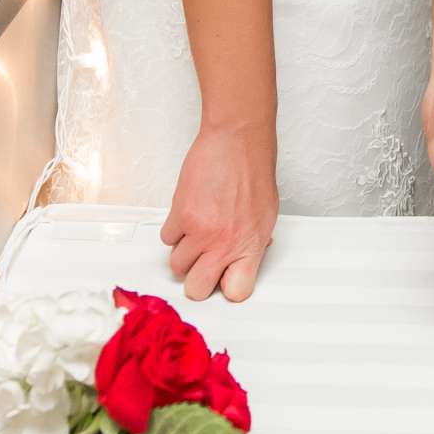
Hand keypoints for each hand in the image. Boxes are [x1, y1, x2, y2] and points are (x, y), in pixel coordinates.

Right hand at [161, 120, 277, 301]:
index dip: (227, 287)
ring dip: (184, 251)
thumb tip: (243, 257)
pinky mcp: (181, 215)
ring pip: (177, 265)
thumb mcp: (266, 214)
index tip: (223, 278)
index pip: (237, 292)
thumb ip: (252, 241)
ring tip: (196, 231)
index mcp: (250, 246)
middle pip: (197, 289)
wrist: (237, 141)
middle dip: (196, 279)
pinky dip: (174, 229)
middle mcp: (225, 243)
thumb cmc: (253, 172)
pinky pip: (167, 238)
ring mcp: (201, 231)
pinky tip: (188, 213)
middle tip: (201, 262)